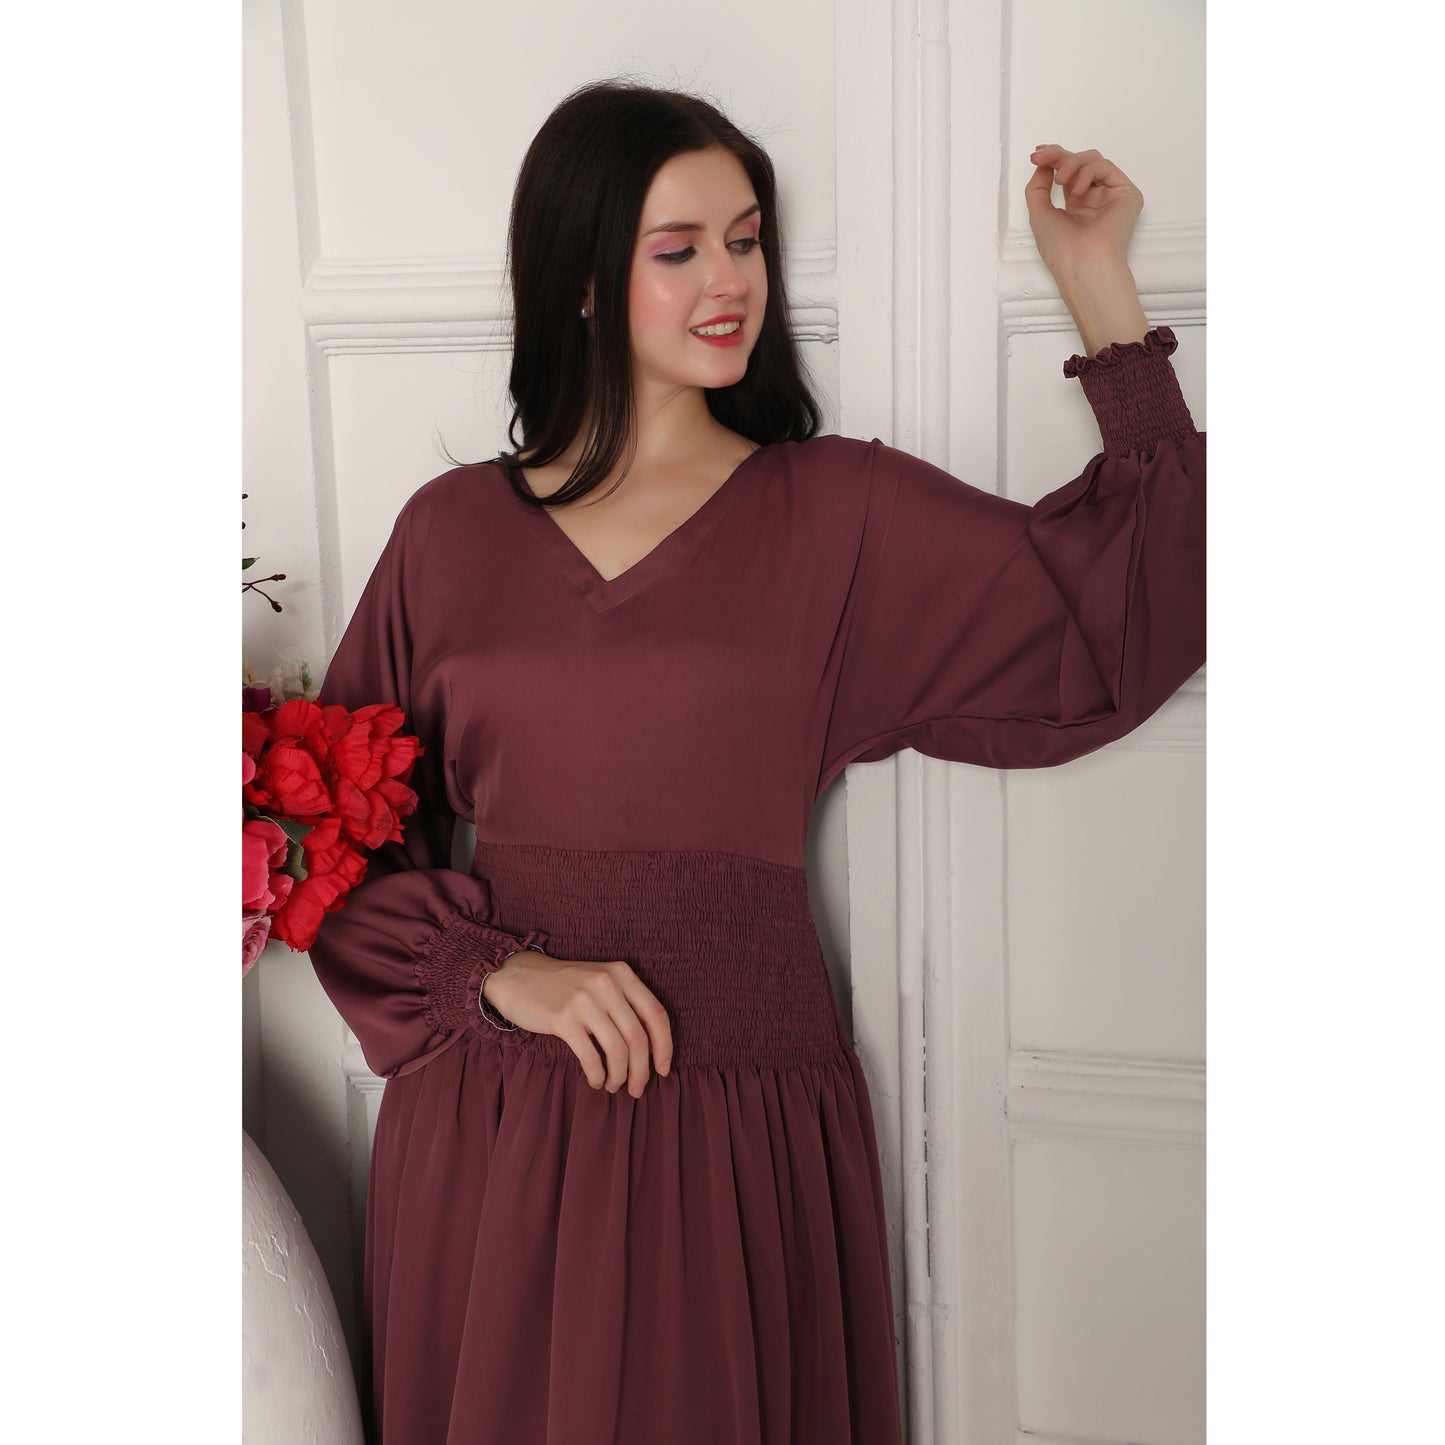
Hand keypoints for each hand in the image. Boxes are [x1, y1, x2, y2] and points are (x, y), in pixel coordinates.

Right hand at [483, 952, 673, 1097]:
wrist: (518, 976)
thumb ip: (626, 1003)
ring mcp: (584, 1000)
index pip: (656, 1014)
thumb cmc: (564, 986)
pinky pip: (591, 1057)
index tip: (663, 1070)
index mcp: (622, 974)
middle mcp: (607, 984)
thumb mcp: (600, 981)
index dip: (664, 1046)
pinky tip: (596, 1081)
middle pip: (638, 1038)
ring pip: (618, 1050)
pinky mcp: (562, 1018)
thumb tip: (652, 1048)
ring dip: (619, 1076)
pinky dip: (598, 1075)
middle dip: (642, 1070)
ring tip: (614, 1086)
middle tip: (637, 1089)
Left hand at [1024, 144, 1143, 279]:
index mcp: (1075, 205)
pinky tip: (1077, 190)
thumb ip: (1038, 187)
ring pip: (1093, 160)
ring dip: (1072, 164)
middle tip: (1042, 156)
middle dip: (1058, 156)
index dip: (1053, 160)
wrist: (1082, 264)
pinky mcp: (1126, 193)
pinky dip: (1088, 172)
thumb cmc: (1061, 249)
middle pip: (1080, 162)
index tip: (1037, 155)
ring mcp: (1110, 195)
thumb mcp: (1039, 213)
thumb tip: (1043, 164)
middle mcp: (1094, 199)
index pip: (1067, 173)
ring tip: (1061, 180)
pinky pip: (1106, 167)